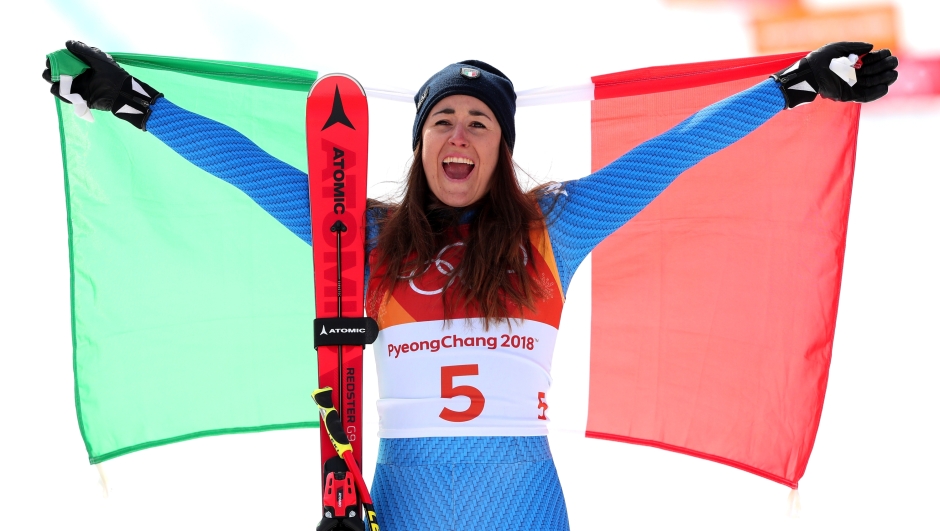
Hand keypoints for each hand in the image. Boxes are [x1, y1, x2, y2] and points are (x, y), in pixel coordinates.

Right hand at [42, 40, 161, 129]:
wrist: (122, 92)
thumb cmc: (112, 73)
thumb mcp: (98, 58)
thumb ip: (83, 50)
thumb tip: (67, 43)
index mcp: (83, 65)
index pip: (64, 61)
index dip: (55, 60)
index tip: (51, 59)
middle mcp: (80, 76)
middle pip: (59, 73)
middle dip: (51, 71)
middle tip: (50, 71)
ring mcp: (80, 87)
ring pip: (60, 85)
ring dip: (53, 82)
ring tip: (54, 79)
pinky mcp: (81, 99)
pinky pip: (67, 96)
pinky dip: (60, 93)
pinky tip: (58, 88)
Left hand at [773, 42, 898, 107]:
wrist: (809, 74)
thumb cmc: (821, 59)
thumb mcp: (839, 48)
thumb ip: (855, 46)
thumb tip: (871, 47)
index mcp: (852, 62)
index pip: (871, 60)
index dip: (880, 56)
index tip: (886, 53)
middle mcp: (853, 74)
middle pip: (874, 71)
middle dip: (885, 67)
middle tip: (893, 63)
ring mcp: (851, 85)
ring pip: (872, 84)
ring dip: (884, 79)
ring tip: (893, 74)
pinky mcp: (847, 95)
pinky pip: (864, 96)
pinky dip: (875, 93)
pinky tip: (884, 87)